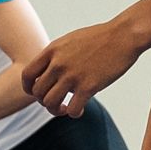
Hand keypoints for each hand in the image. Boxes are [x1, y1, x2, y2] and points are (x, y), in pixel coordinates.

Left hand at [20, 20, 142, 117]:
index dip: (28, 88)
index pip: (27, 75)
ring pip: (50, 103)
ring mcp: (72, 75)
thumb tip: (47, 71)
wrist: (123, 36)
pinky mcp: (89, 86)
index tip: (37, 94)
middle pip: (38, 92)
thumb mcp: (70, 41)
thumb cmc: (99, 38)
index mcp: (52, 51)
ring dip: (56, 111)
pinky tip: (79, 111)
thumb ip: (56, 55)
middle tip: (56, 102)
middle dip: (44, 101)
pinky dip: (73, 114)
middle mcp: (58, 64)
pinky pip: (72, 109)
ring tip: (65, 109)